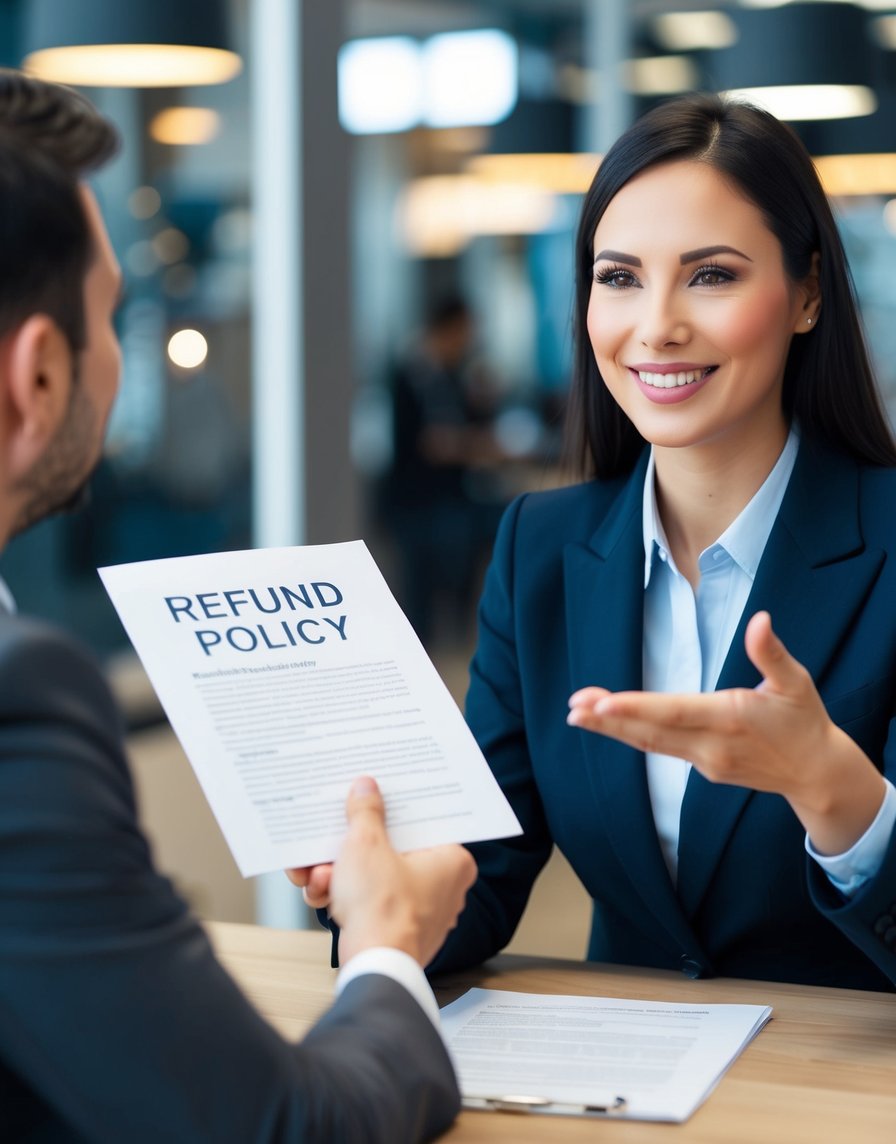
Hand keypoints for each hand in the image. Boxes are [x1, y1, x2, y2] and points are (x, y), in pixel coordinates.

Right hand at [293, 776, 476, 965]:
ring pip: (373, 877)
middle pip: (390, 850)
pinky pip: (368, 902)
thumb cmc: (382, 909)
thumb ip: (366, 812)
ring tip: (318, 873)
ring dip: (339, 873)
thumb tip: (366, 788)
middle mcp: (442, 887)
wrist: (372, 968)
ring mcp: (420, 911)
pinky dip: (343, 897)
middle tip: (331, 838)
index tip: (371, 798)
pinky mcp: (396, 930)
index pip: (421, 821)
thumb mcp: (367, 845)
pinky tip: (320, 893)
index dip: (391, 809)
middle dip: (350, 849)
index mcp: (451, 860)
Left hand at [567, 611, 884, 853]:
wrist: (816, 773)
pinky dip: (632, 736)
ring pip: (650, 743)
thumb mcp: (796, 682)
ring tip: (578, 714)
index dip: (637, 707)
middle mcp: (711, 744)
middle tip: (574, 707)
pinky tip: (609, 724)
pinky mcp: (704, 768)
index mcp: (730, 717)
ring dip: (613, 729)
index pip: (674, 712)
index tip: (603, 701)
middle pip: (651, 731)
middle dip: (609, 719)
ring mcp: (705, 761)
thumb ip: (771, 653)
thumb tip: (761, 620)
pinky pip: (661, 749)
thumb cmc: (804, 720)